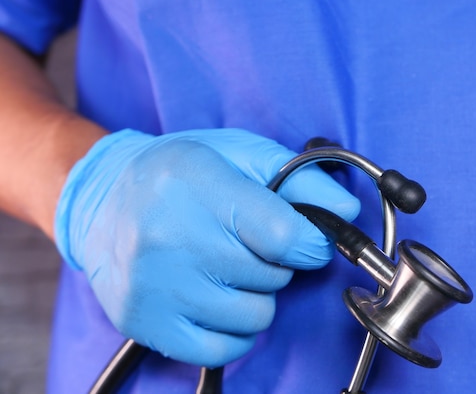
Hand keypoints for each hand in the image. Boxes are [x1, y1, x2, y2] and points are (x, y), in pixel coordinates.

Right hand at [54, 128, 358, 366]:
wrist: (102, 201)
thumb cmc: (175, 174)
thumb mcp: (238, 153)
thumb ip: (299, 177)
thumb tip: (346, 211)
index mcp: (196, 182)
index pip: (286, 236)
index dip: (312, 243)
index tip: (307, 240)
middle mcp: (169, 236)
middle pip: (273, 277)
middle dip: (276, 262)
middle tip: (248, 242)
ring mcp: (153, 285)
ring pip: (255, 316)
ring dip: (256, 295)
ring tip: (228, 268)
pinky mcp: (144, 321)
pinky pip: (223, 348)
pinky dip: (233, 328)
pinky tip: (216, 298)